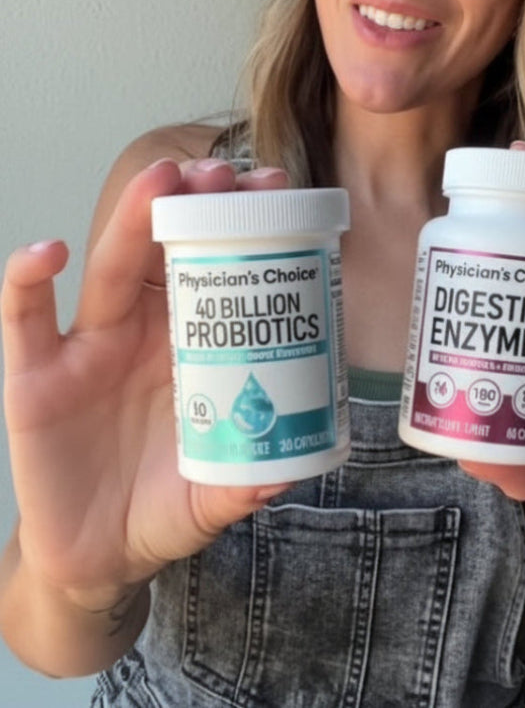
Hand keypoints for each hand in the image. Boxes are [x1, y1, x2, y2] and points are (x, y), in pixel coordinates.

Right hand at [1, 158, 290, 611]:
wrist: (96, 558)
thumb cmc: (161, 507)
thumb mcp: (213, 496)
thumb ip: (246, 483)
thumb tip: (292, 470)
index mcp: (190, 344)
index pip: (216, 268)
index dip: (242, 227)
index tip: (278, 190)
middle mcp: (141, 331)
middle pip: (165, 250)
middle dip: (193, 204)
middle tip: (223, 171)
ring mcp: (87, 347)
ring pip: (108, 267)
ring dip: (130, 218)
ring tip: (160, 179)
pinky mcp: (34, 375)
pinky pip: (25, 316)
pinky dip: (26, 279)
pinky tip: (47, 254)